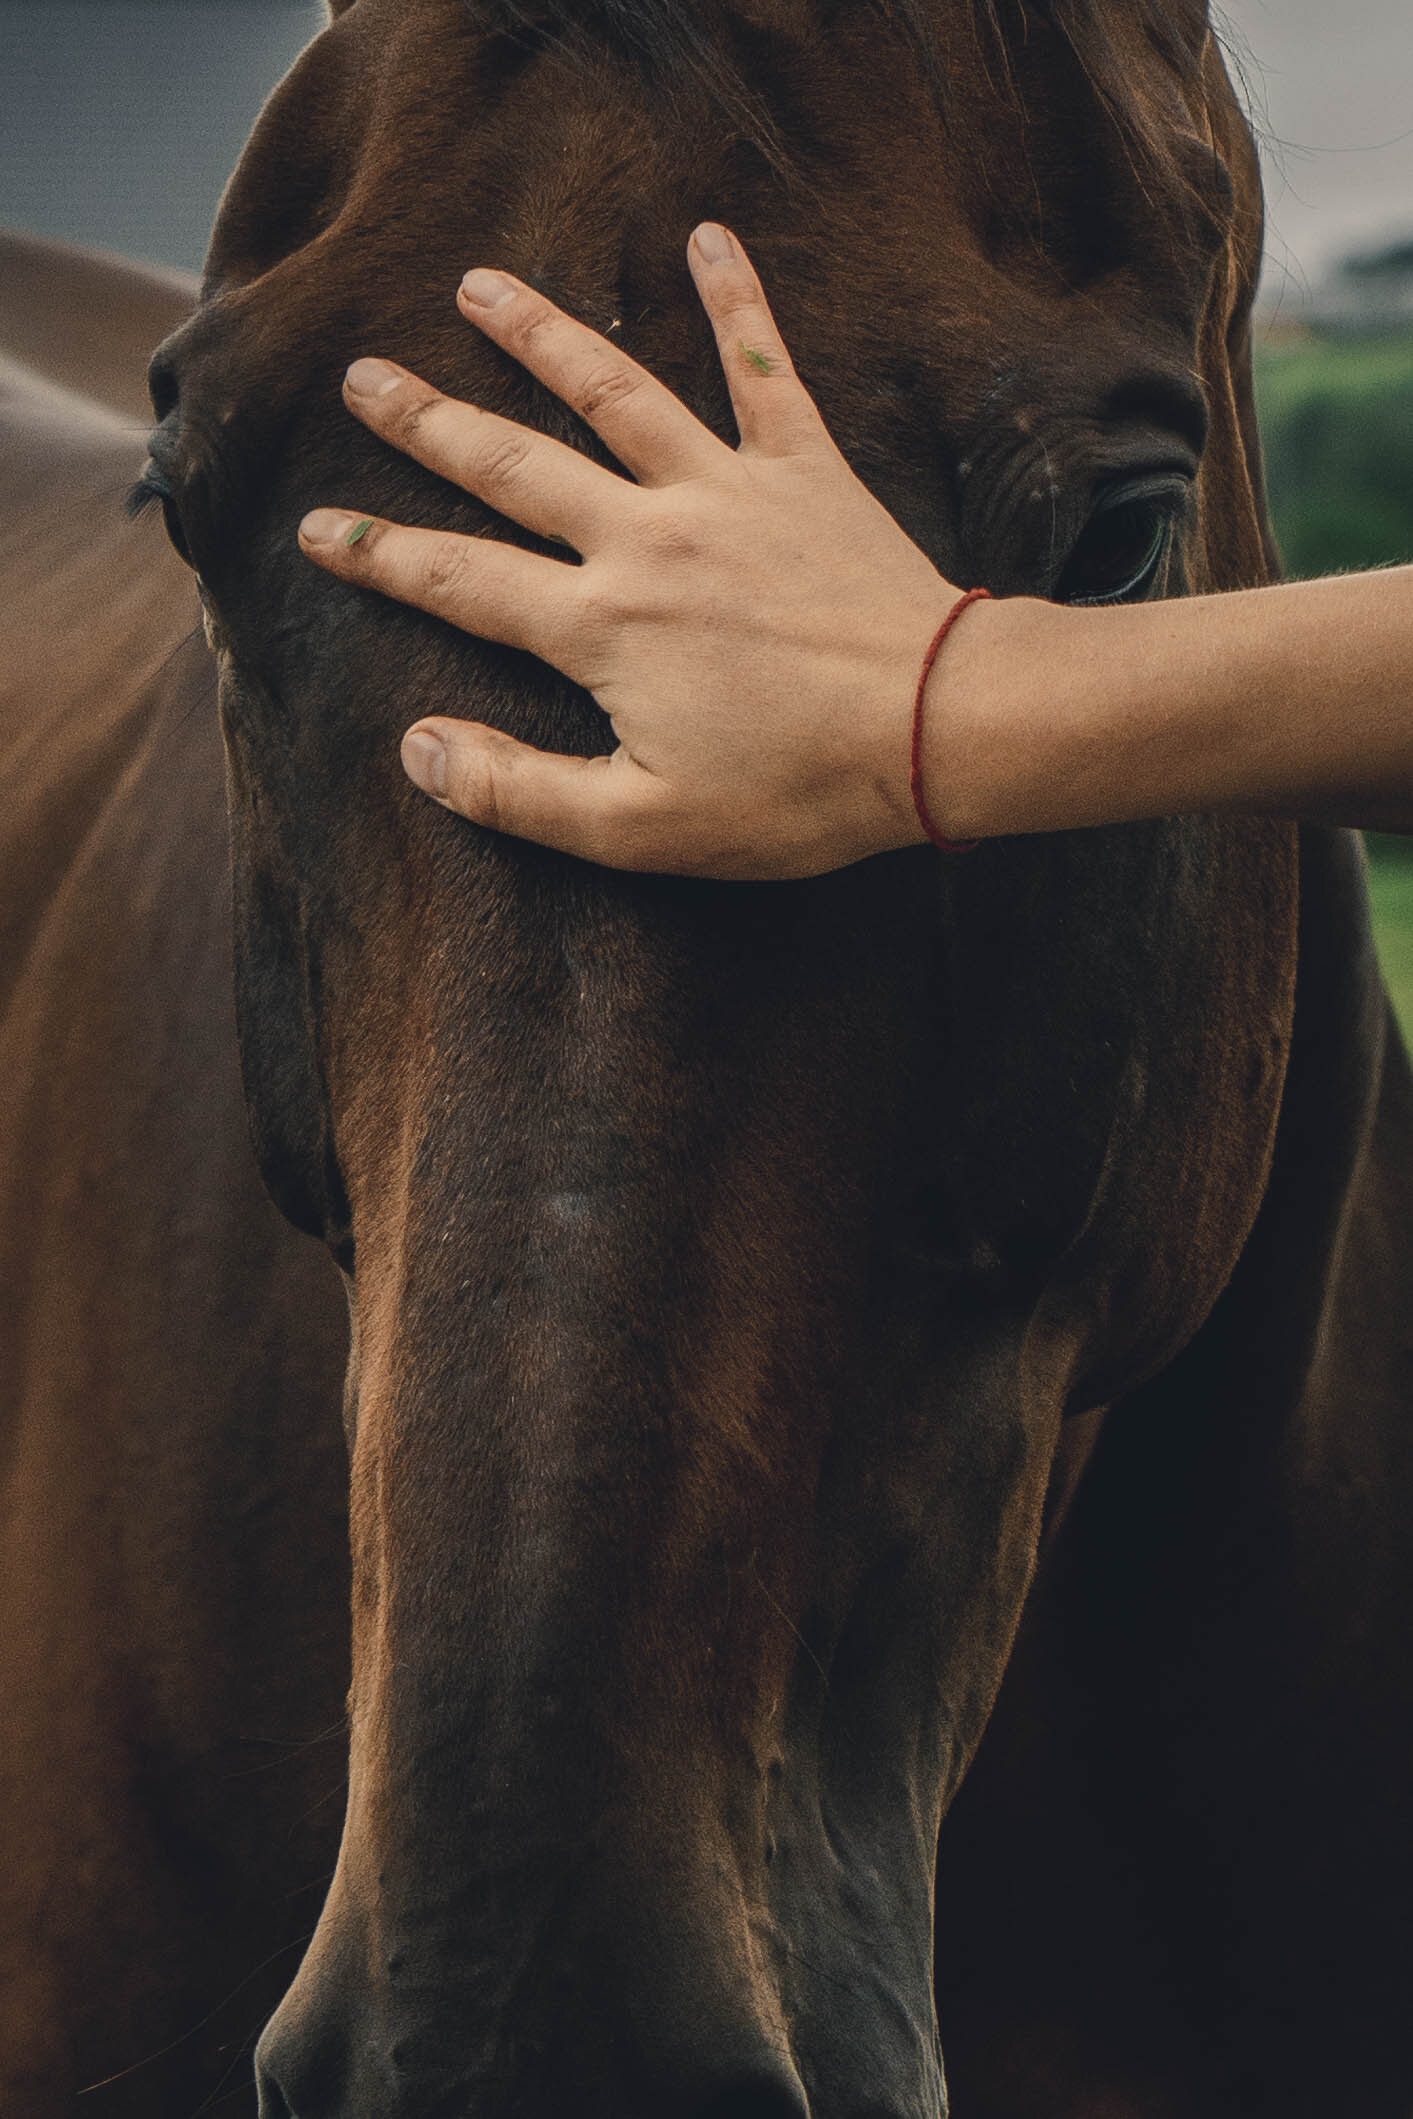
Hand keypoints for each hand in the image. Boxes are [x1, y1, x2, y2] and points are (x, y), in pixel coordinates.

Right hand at [298, 224, 971, 878]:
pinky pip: (763, 369)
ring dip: (541, 336)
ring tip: (480, 285)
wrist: (937, 729)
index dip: (380, 556)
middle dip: (429, 422)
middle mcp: (646, 538)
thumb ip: (521, 792)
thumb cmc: (795, 792)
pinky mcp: (805, 470)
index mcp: (600, 627)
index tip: (317, 528)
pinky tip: (707, 237)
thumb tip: (416, 751)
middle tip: (365, 379)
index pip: (459, 582)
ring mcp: (726, 491)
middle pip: (514, 466)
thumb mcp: (642, 828)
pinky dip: (736, 301)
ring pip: (614, 393)